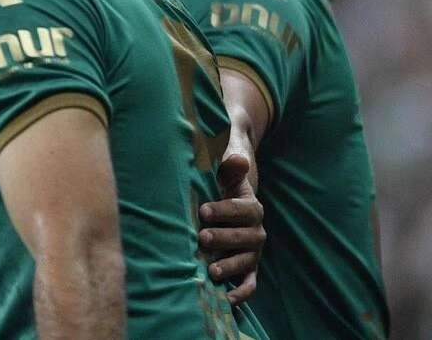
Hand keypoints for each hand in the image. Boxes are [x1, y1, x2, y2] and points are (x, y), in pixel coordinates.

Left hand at [198, 154, 265, 303]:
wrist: (232, 196)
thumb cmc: (225, 183)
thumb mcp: (227, 172)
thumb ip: (232, 166)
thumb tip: (238, 159)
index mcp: (252, 206)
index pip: (240, 209)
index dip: (223, 210)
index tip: (203, 210)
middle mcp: (256, 230)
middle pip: (244, 237)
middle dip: (224, 238)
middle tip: (202, 238)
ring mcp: (253, 251)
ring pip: (247, 260)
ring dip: (231, 266)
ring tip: (212, 270)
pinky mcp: (248, 266)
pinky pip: (250, 281)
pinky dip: (242, 292)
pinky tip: (228, 300)